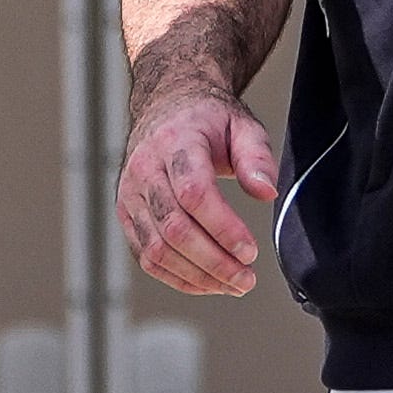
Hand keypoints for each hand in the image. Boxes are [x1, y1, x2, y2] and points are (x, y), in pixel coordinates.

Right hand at [117, 86, 279, 297]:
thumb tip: (266, 192)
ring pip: (157, 249)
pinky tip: (206, 283)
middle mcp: (144, 169)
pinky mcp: (126, 215)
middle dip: (214, 261)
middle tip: (247, 279)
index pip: (194, 193)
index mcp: (174, 142)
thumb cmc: (206, 120)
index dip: (223, 228)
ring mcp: (130, 195)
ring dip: (197, 276)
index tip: (251, 251)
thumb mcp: (242, 125)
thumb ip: (256, 157)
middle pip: (174, 228)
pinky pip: (146, 256)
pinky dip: (176, 277)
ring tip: (232, 285)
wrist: (166, 107)